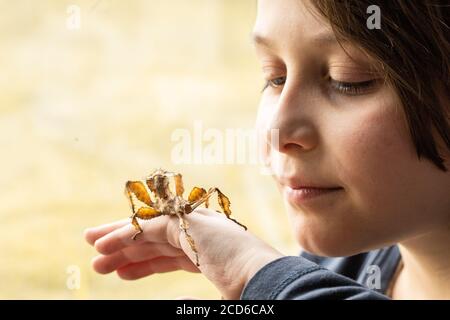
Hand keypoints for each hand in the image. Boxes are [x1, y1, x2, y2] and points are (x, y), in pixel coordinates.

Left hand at [84, 208, 283, 298]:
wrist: (265, 281)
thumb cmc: (249, 293)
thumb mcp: (216, 294)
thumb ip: (194, 297)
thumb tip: (178, 300)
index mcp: (212, 252)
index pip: (171, 254)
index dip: (145, 262)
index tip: (122, 272)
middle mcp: (203, 235)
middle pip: (157, 238)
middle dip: (128, 246)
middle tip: (101, 256)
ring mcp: (198, 225)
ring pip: (148, 229)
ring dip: (119, 240)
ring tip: (94, 251)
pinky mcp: (188, 221)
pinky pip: (148, 225)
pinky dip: (123, 233)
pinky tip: (102, 245)